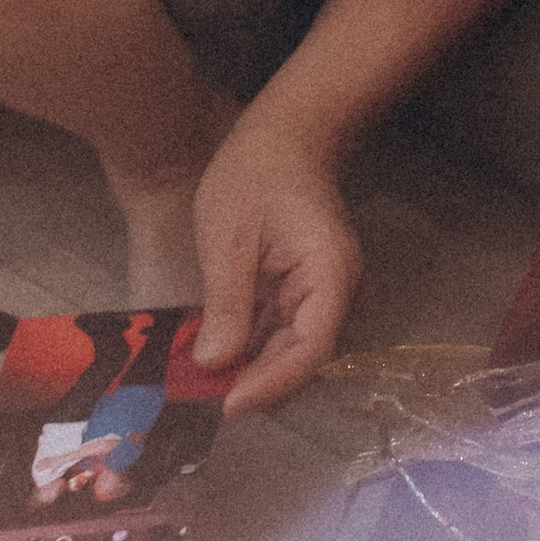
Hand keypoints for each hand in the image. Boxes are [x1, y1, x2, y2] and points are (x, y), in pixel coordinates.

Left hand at [186, 102, 361, 417]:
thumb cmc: (254, 175)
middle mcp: (336, 293)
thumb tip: (214, 364)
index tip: (229, 405)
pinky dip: (250, 345)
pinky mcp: (302, 291)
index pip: (310, 348)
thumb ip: (227, 302)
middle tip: (206, 403)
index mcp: (330, 276)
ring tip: (203, 388)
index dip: (271, 383)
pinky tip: (215, 358)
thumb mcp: (229, 236)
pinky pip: (280, 329)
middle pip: (303, 357)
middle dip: (258, 384)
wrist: (282, 135)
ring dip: (252, 369)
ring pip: (291, 348)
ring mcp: (322, 293)